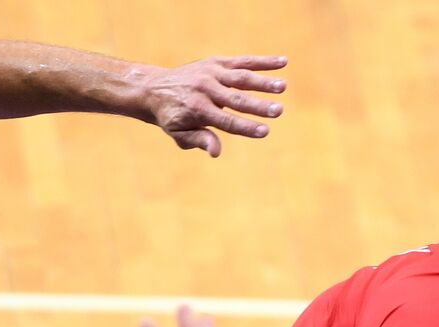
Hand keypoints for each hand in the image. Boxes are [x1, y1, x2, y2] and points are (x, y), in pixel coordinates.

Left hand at [142, 55, 285, 155]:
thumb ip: (199, 140)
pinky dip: (262, 62)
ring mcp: (211, 72)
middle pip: (236, 98)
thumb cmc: (171, 117)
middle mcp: (205, 88)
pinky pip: (243, 61)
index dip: (246, 127)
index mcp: (197, 108)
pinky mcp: (217, 62)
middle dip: (259, 105)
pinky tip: (282, 62)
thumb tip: (216, 152)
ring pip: (241, 77)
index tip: (265, 132)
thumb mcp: (179, 134)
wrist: (155, 88)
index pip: (226, 121)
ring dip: (264, 81)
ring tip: (283, 87)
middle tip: (279, 111)